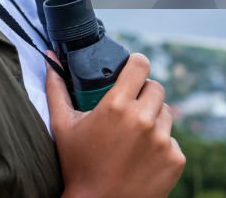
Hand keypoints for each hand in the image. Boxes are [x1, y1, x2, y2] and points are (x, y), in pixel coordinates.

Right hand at [47, 52, 184, 197]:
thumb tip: (51, 60)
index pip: (141, 65)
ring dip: (154, 118)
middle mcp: (143, 119)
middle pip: (156, 87)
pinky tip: (142, 156)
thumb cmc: (77, 166)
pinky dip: (161, 145)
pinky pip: (172, 140)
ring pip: (166, 113)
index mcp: (117, 105)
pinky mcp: (175, 159)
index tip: (131, 71)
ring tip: (134, 134)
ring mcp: (162, 140)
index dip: (136, 65)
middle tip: (129, 108)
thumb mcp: (63, 126)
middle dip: (143, 93)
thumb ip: (57, 89)